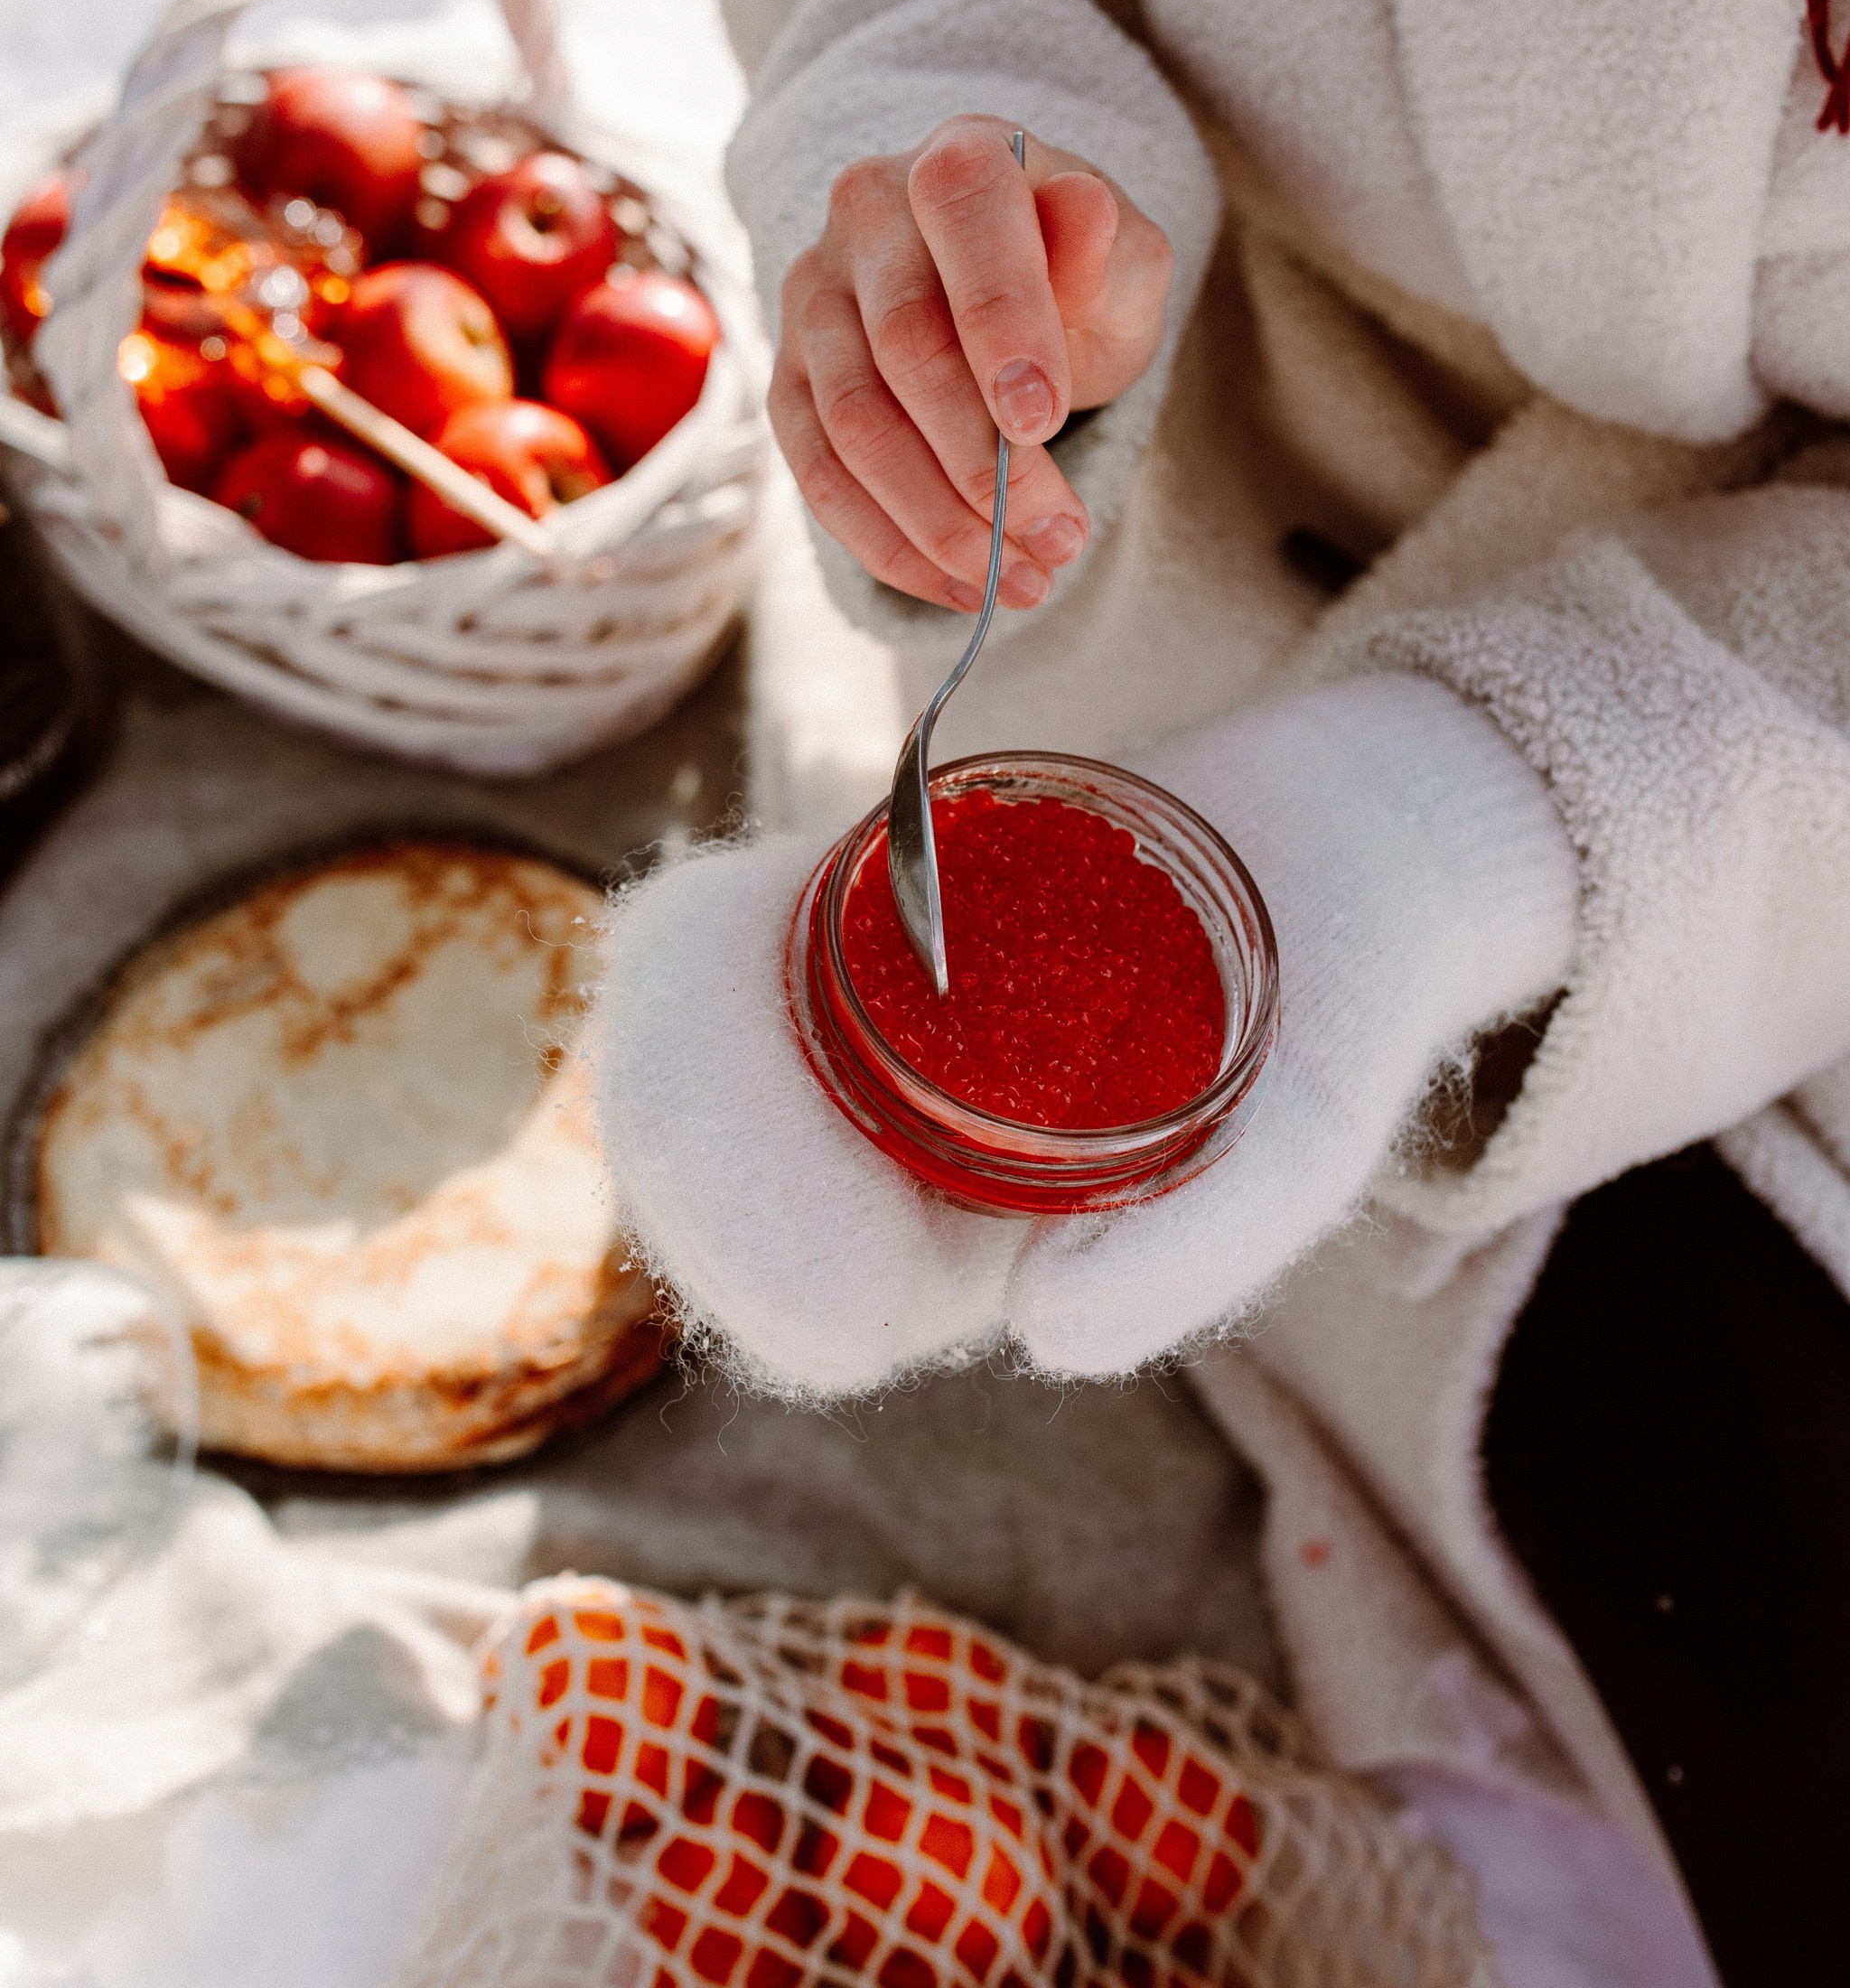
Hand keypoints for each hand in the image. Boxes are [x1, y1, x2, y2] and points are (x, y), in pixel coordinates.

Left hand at [597, 679, 1577, 1396]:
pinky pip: (745, 947)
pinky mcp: (875, 919)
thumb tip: (1042, 1339)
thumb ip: (1196, 1247)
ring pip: (710, 1064)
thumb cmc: (1333, 1013)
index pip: (815, 1300)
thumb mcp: (1300, 1131)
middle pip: (726, 1181)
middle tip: (700, 1035)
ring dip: (681, 1022)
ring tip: (710, 947)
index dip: (761, 1261)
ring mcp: (880, 1035)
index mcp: (989, 1247)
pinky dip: (717, 935)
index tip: (761, 1206)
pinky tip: (747, 894)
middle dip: (687, 1128)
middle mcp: (911, 1155)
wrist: (1341, 849)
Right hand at [771, 115, 1173, 611]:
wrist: (1009, 303)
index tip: (1044, 423)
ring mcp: (813, 299)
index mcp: (956, 160)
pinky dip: (893, 547)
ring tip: (1026, 577)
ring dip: (943, 522)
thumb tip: (1082, 210)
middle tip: (1060, 536)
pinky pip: (821, 477)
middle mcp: (864, 214)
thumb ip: (1109, 248)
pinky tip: (962, 588)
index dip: (1000, 323)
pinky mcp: (790, 381)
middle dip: (985, 462)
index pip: (963, 221)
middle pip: (905, 347)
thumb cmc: (1075, 282)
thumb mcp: (1123, 264)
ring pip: (857, 427)